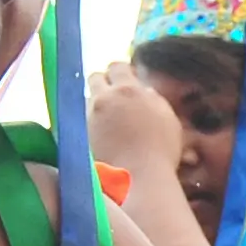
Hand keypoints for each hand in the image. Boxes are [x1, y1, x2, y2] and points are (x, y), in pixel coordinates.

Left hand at [85, 63, 186, 197]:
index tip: (128, 82)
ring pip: (85, 99)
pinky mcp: (77, 135)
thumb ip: (153, 99)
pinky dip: (87, 124)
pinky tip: (98, 136)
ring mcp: (87, 116)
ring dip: (94, 105)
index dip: (122, 73)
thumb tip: (144, 91)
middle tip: (114, 98)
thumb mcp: (168, 118)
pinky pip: (79, 121)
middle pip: (95, 77)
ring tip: (106, 120)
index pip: (117, 66)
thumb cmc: (160, 151)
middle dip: (103, 84)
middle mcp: (103, 98)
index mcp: (128, 89)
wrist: (138, 179)